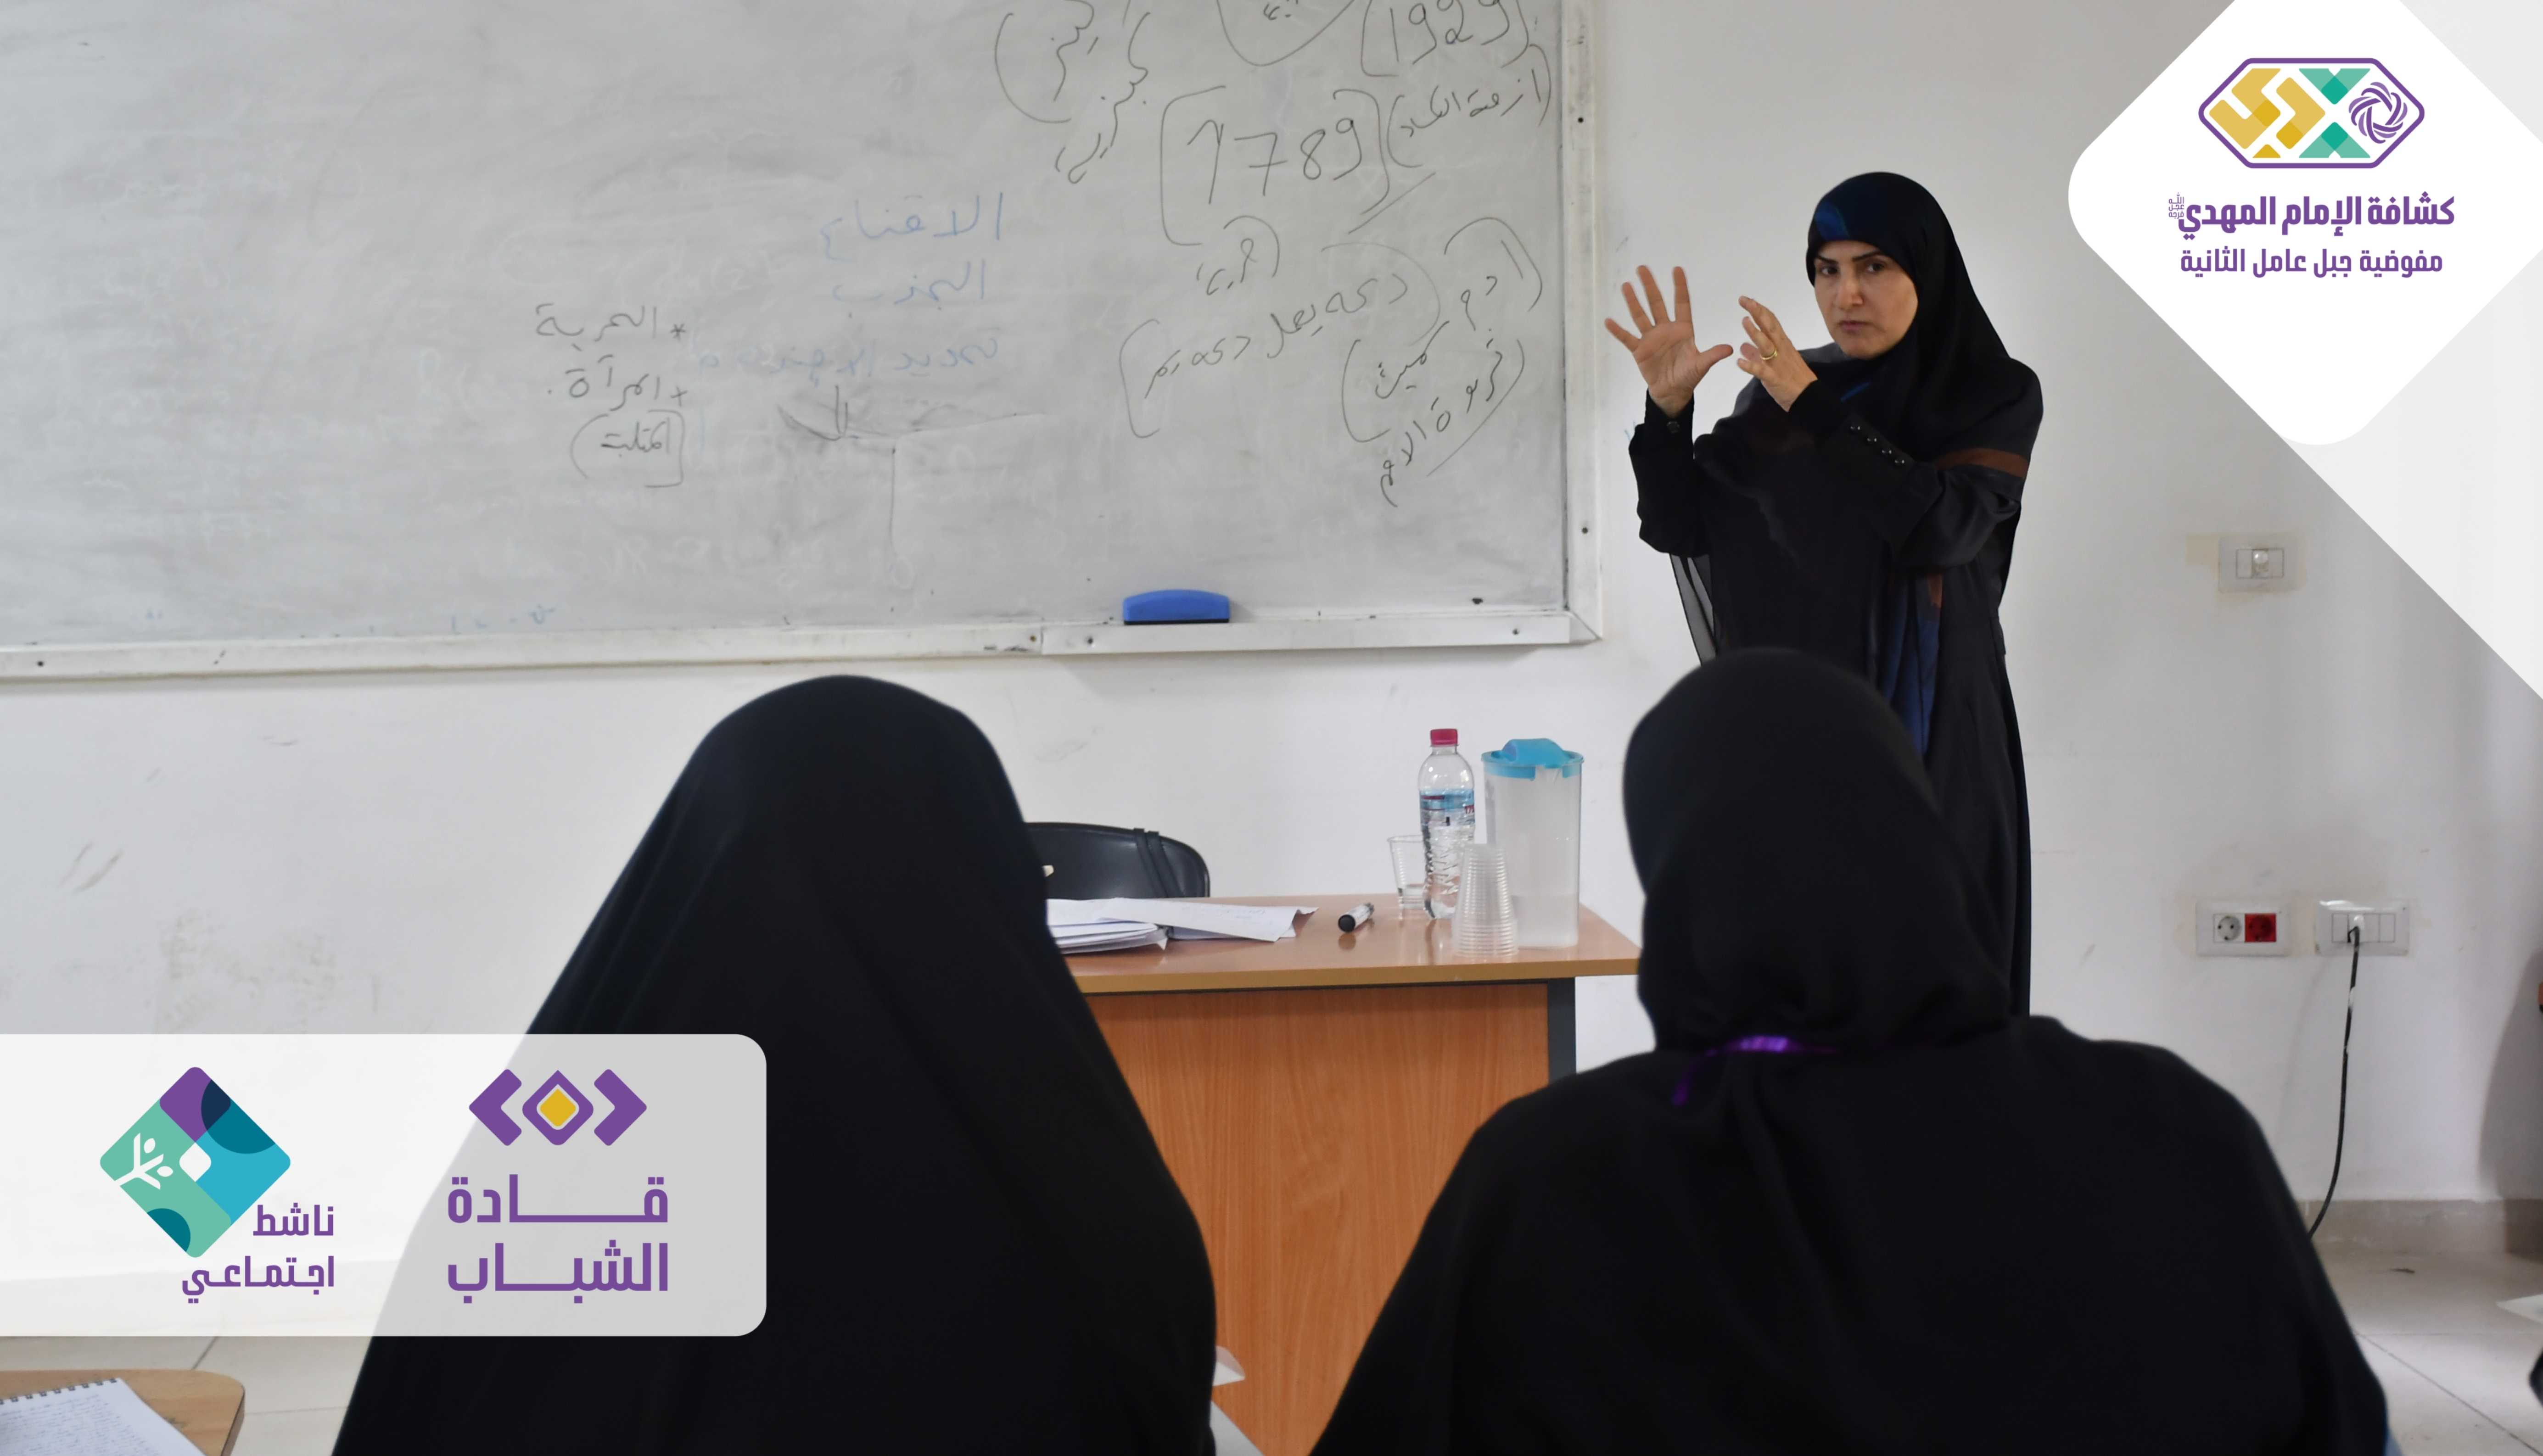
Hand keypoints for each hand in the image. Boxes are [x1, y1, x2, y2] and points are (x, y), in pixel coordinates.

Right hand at [1603, 265, 1731, 418]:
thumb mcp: (1701, 365)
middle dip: (1650, 286)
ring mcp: (1651, 339)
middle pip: (1657, 303)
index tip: (1677, 269)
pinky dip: (1618, 331)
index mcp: (1683, 330)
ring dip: (1633, 301)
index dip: (1680, 287)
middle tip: (1642, 268)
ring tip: (1626, 285)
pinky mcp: (1639, 350)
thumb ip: (1712, 355)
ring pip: (1640, 316)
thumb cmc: (1688, 376)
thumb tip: (1730, 349)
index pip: (1682, 303)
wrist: (1672, 392)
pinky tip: (1608, 321)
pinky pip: (1627, 338)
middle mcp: (1665, 330)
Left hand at [1735, 297, 1817, 410]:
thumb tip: (1743, 346)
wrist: (1809, 398)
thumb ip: (1756, 354)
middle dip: (1757, 313)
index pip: (1770, 323)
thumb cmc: (1793, 379)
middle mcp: (1781, 350)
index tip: (1746, 300)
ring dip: (1755, 333)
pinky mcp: (1775, 378)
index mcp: (1781, 344)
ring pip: (1766, 345)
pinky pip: (1762, 371)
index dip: (1759, 310)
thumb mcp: (1774, 363)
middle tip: (1744, 300)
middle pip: (1769, 327)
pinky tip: (1739, 362)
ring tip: (1744, 321)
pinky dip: (1751, 366)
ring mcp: (1778, 363)